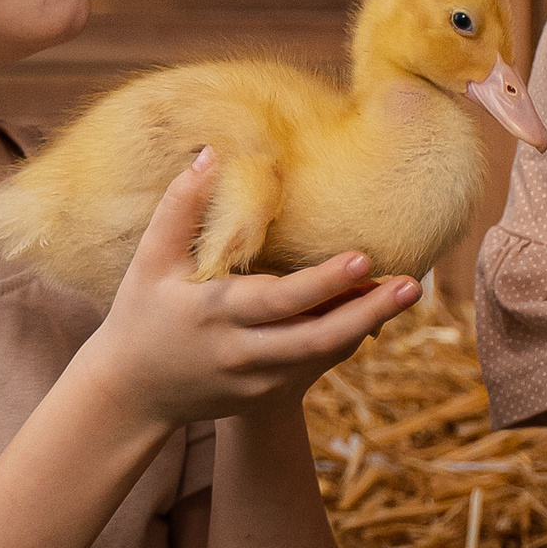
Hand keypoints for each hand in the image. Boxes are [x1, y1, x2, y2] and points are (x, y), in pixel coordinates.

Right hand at [83, 153, 416, 433]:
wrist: (134, 394)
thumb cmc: (141, 315)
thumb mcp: (150, 261)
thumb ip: (180, 207)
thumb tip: (212, 152)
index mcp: (216, 315)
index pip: (280, 301)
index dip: (324, 283)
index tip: (364, 257)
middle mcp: (246, 354)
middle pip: (319, 338)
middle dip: (369, 312)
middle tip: (412, 284)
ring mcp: (262, 381)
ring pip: (326, 353)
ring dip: (367, 323)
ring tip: (406, 290)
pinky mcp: (273, 395)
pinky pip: (320, 363)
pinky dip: (348, 337)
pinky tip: (375, 308)